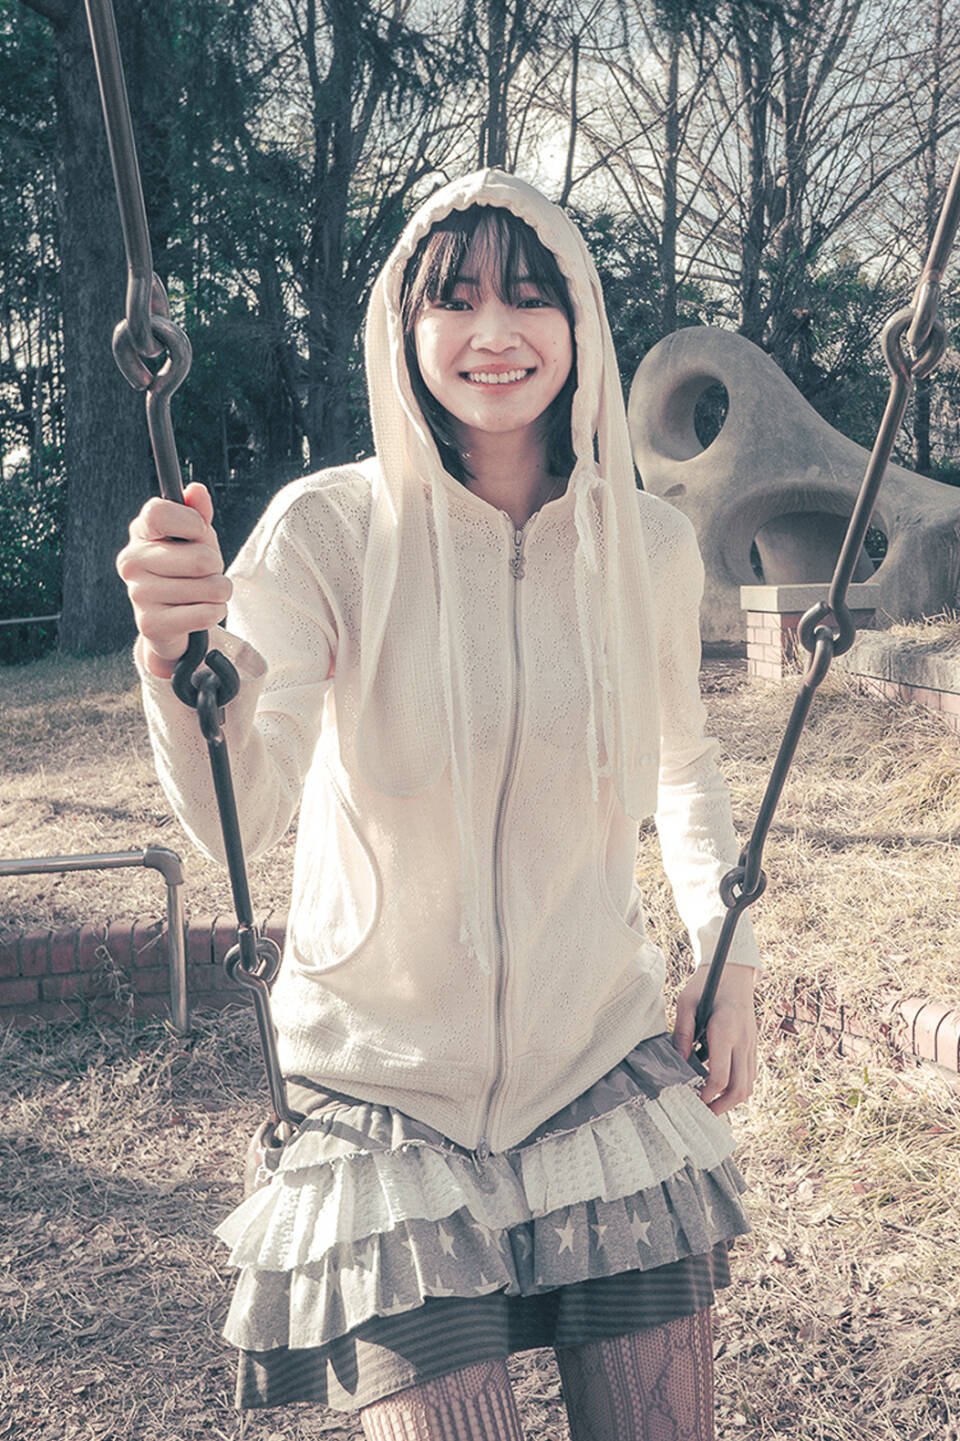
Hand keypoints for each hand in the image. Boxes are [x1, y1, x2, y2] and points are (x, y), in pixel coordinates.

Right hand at [116, 483, 230, 677]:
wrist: (171, 621)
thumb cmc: (186, 570)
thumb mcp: (196, 538)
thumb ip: (198, 513)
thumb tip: (196, 491)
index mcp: (141, 532)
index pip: (160, 512)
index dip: (192, 522)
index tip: (199, 531)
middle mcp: (132, 561)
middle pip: (200, 559)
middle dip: (216, 566)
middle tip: (205, 572)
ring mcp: (138, 594)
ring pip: (209, 588)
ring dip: (219, 592)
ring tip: (203, 593)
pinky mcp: (150, 624)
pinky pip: (206, 614)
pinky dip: (215, 612)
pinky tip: (201, 611)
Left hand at [672, 962, 757, 1115]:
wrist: (735, 971)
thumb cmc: (708, 984)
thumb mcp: (687, 1001)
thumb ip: (682, 1031)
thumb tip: (678, 1061)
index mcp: (726, 1030)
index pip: (720, 1076)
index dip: (707, 1094)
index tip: (693, 1100)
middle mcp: (743, 1041)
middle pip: (739, 1089)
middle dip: (721, 1106)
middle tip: (703, 1112)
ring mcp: (752, 1044)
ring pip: (749, 1085)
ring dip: (732, 1100)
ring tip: (712, 1104)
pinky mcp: (754, 1045)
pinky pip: (751, 1074)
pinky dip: (739, 1086)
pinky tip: (722, 1088)